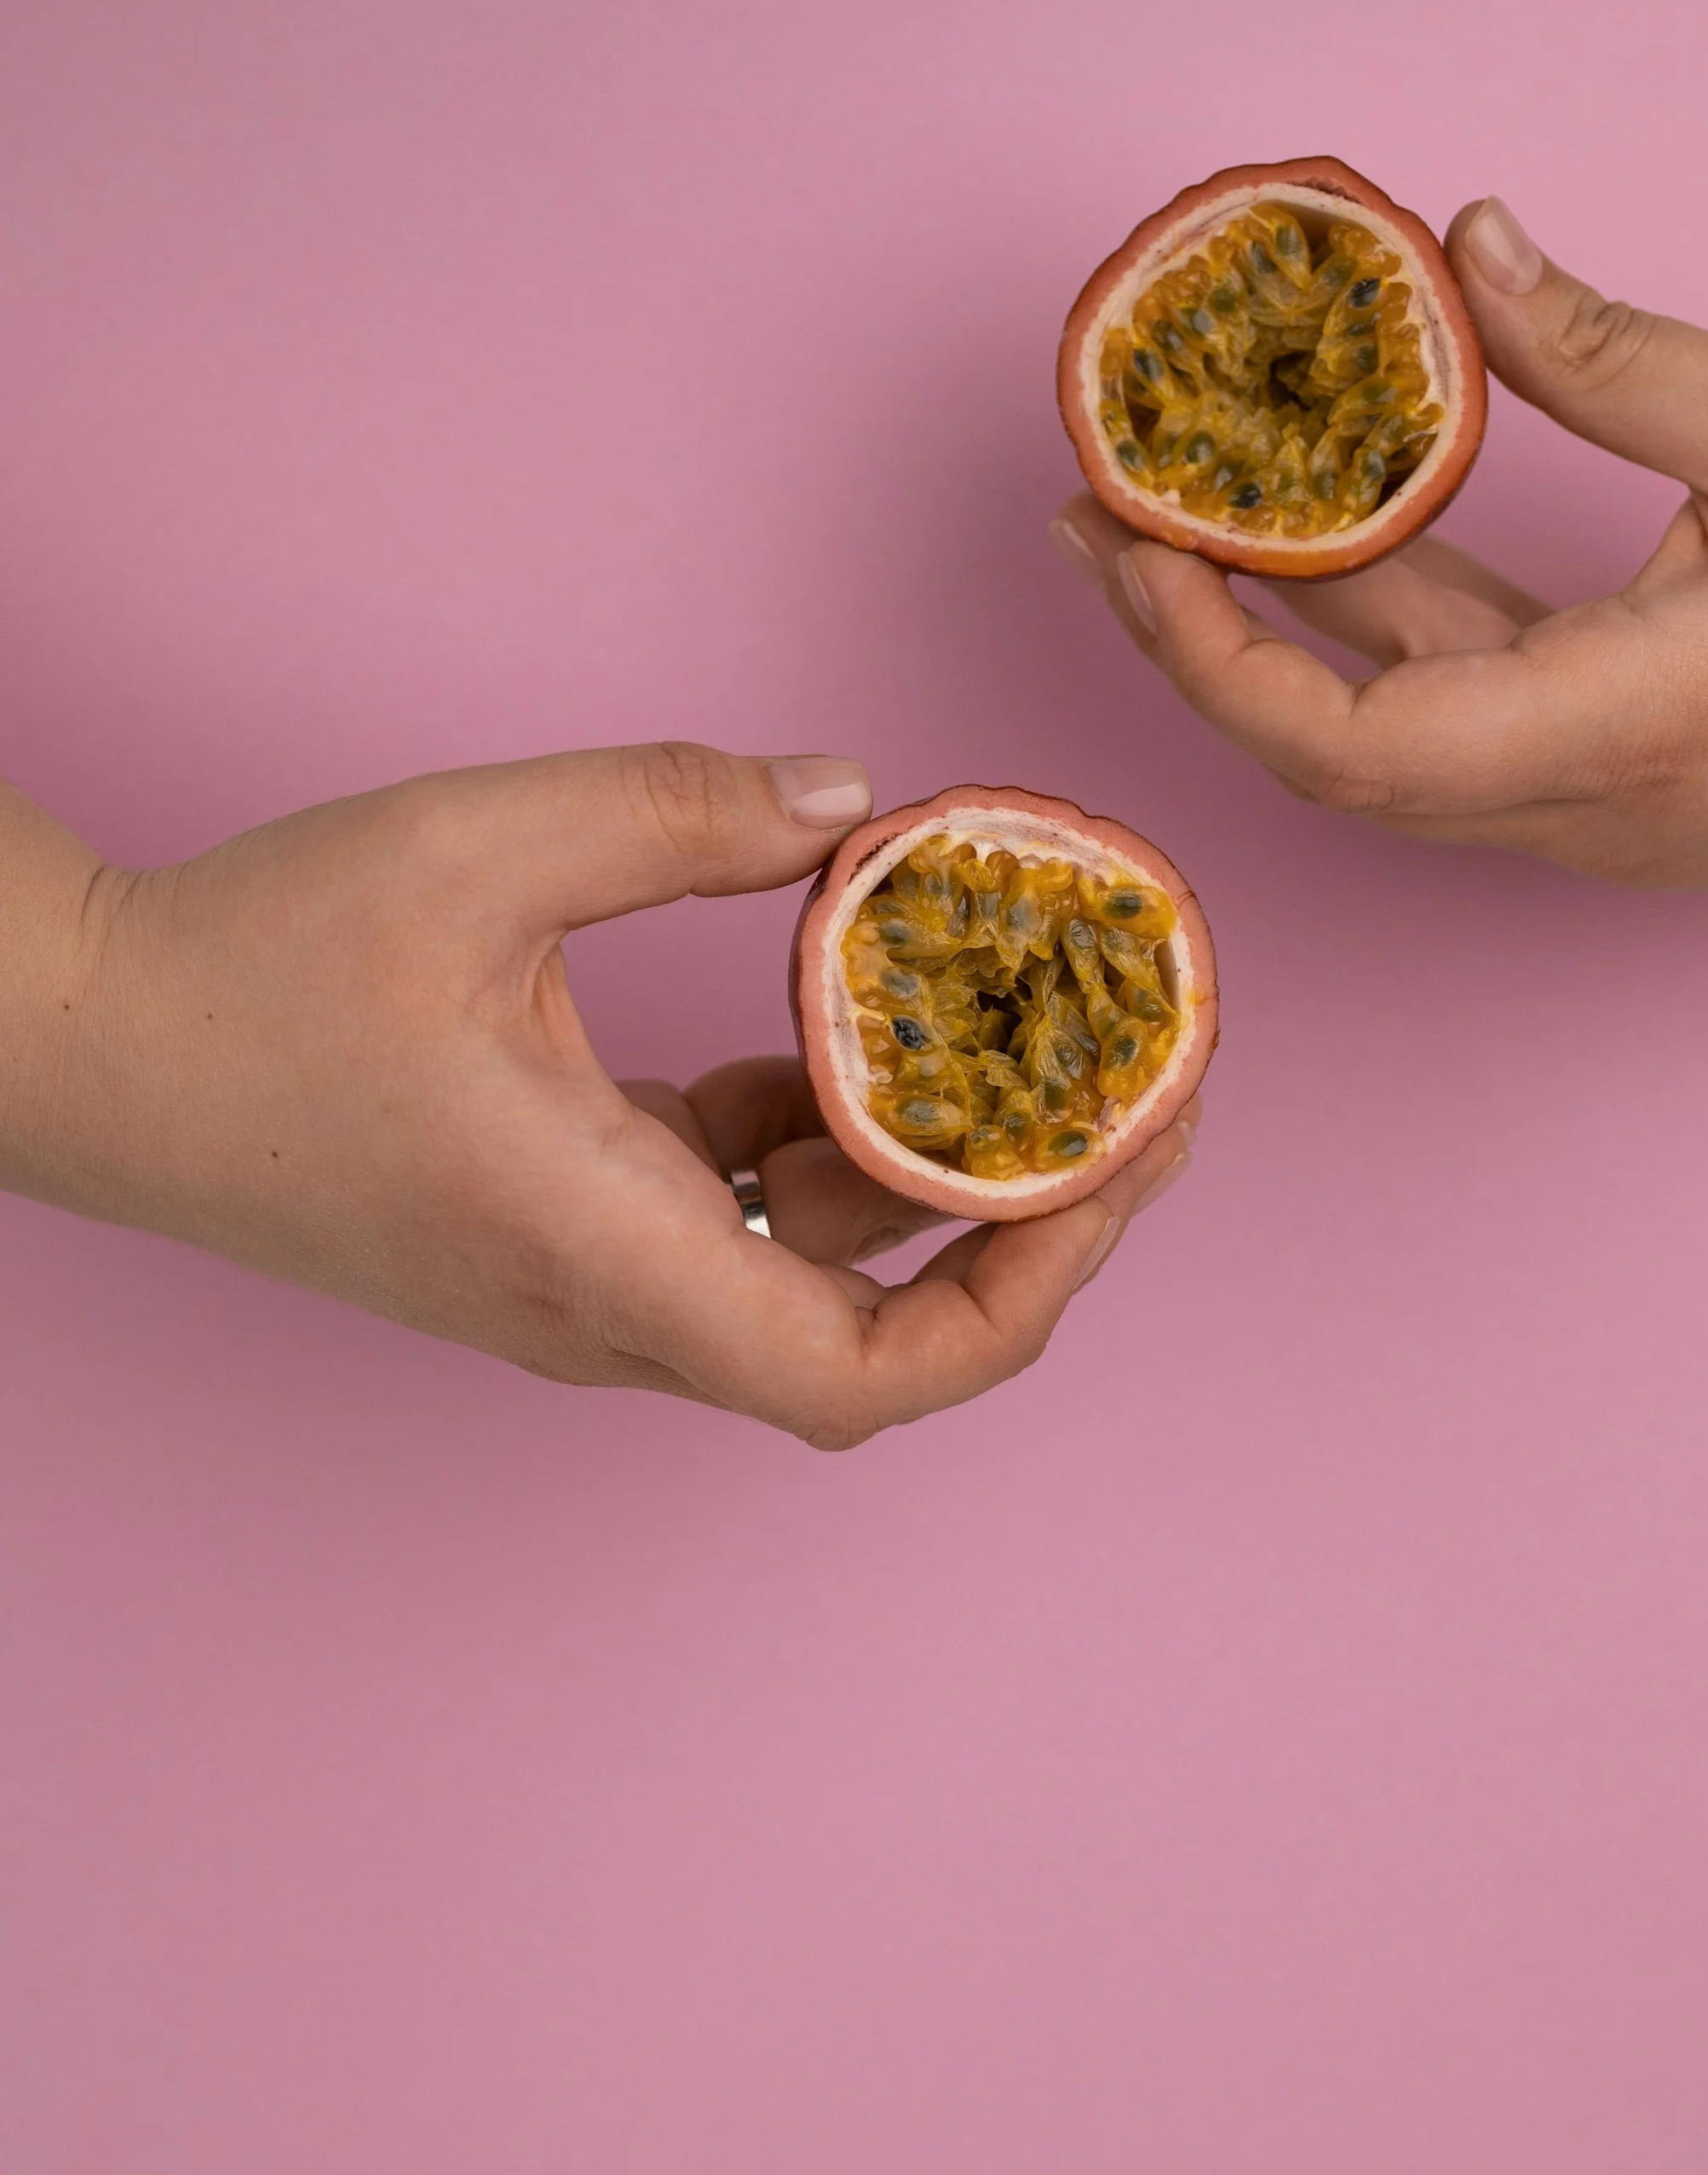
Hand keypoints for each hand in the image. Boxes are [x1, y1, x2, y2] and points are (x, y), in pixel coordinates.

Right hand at [0, 744, 1192, 1445]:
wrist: (95, 1049)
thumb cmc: (255, 975)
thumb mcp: (479, 848)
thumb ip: (683, 812)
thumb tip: (856, 801)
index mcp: (604, 1253)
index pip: (865, 1373)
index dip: (1022, 1297)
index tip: (1113, 1174)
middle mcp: (614, 1308)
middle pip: (877, 1335)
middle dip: (1028, 1226)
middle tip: (1136, 1096)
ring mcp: (590, 1284)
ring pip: (815, 1269)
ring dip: (930, 1170)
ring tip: (1034, 1040)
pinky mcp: (567, 1233)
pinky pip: (739, 1214)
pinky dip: (821, 1133)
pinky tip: (852, 1012)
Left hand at [1053, 198, 1707, 887]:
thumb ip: (1612, 353)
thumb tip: (1467, 248)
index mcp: (1625, 733)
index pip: (1350, 744)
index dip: (1214, 656)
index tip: (1135, 541)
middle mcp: (1589, 814)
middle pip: (1332, 762)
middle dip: (1198, 643)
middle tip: (1101, 521)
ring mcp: (1607, 826)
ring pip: (1399, 745)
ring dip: (1285, 643)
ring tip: (1180, 526)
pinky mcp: (1633, 800)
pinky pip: (1473, 730)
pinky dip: (1395, 646)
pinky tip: (1343, 544)